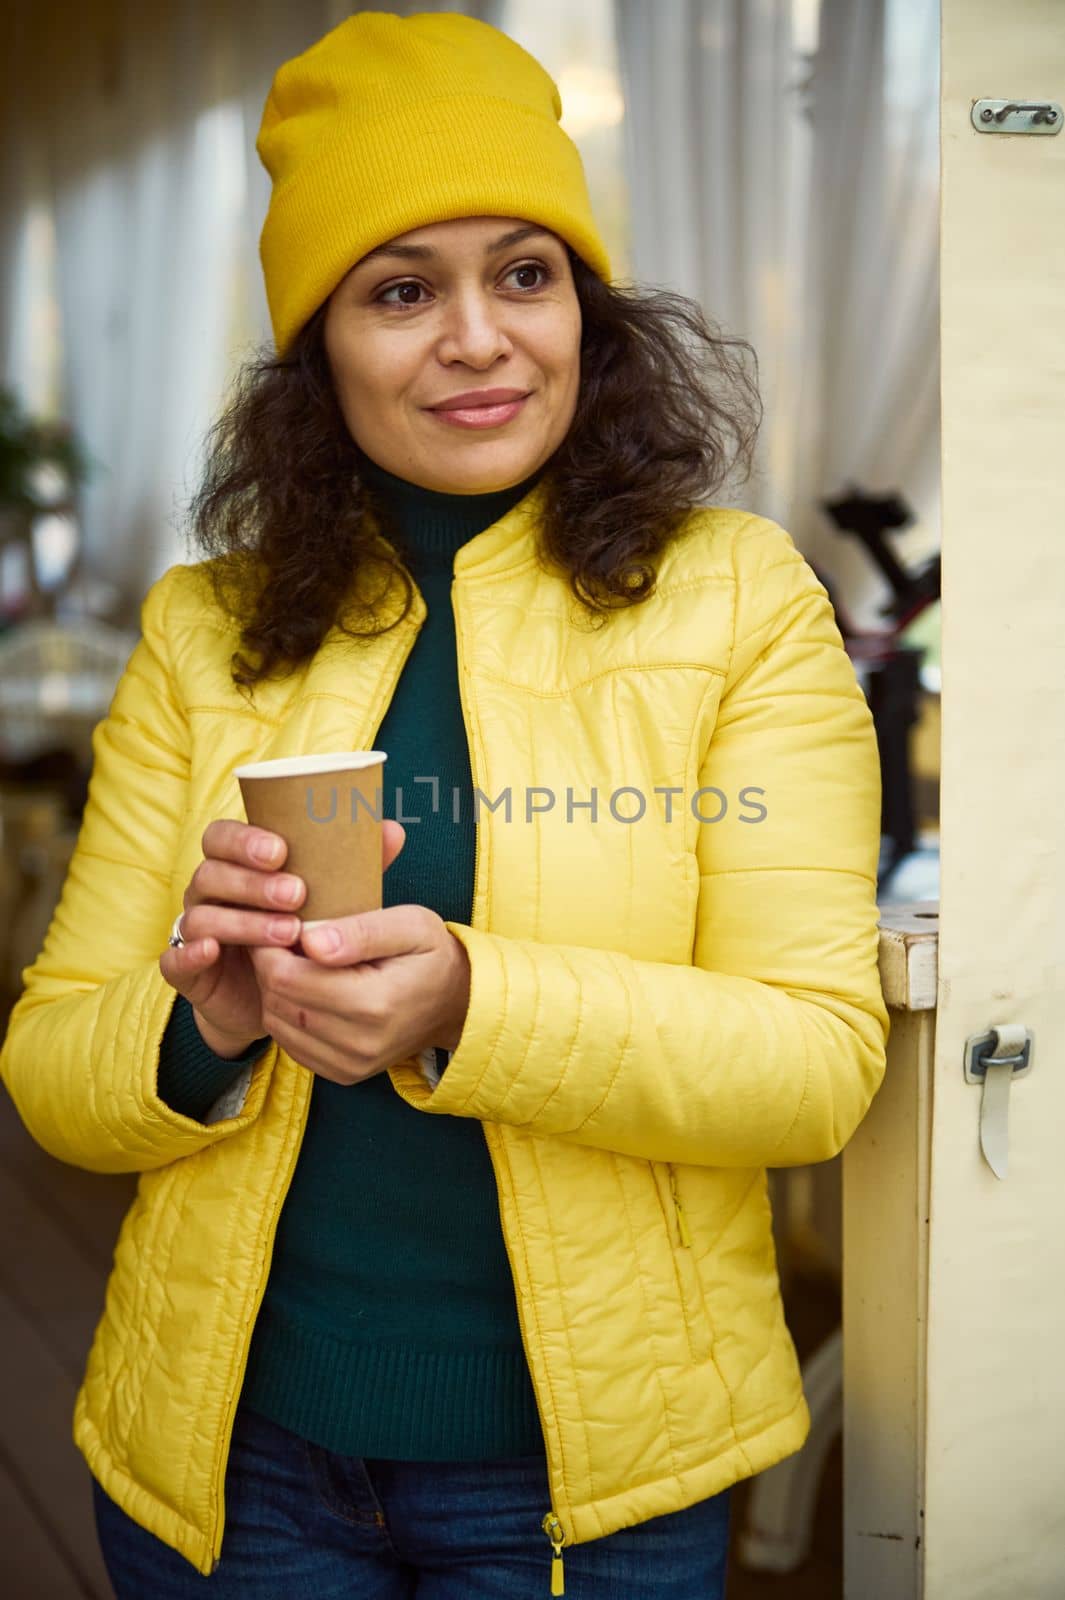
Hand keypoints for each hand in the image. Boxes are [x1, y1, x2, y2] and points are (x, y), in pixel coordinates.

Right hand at [160, 819, 406, 1056]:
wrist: (275, 997)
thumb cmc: (303, 930)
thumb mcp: (327, 897)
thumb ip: (353, 864)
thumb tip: (393, 830)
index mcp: (235, 865)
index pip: (222, 837)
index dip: (244, 839)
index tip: (282, 850)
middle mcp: (210, 892)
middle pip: (211, 873)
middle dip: (252, 882)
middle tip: (296, 894)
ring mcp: (195, 930)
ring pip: (201, 915)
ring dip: (242, 920)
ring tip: (288, 932)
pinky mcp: (188, 970)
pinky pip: (174, 959)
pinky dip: (190, 954)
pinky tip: (214, 951)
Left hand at [248, 905, 470, 1084]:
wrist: (456, 1003)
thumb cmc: (431, 954)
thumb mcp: (410, 924)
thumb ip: (360, 930)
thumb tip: (309, 940)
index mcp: (374, 1002)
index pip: (286, 976)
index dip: (269, 946)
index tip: (279, 924)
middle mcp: (359, 1043)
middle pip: (277, 1000)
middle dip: (269, 965)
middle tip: (284, 938)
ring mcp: (351, 1064)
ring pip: (277, 1023)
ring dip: (274, 990)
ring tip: (295, 961)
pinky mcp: (344, 1074)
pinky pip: (290, 1043)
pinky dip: (287, 1014)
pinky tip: (305, 990)